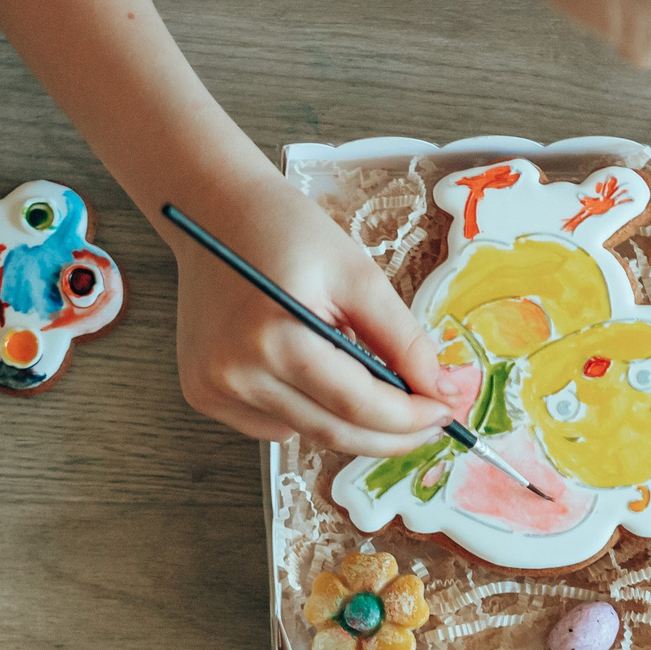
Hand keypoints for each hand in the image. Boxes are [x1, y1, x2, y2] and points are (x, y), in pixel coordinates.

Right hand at [169, 172, 461, 453]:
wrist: (212, 213)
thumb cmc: (284, 231)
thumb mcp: (357, 274)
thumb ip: (401, 338)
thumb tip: (438, 390)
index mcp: (275, 339)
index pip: (356, 404)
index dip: (409, 418)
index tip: (446, 412)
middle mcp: (236, 374)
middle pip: (333, 433)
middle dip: (390, 435)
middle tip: (429, 422)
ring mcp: (215, 389)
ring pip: (307, 433)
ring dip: (349, 420)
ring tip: (363, 376)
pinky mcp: (205, 394)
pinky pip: (275, 425)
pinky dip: (307, 411)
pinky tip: (308, 370)